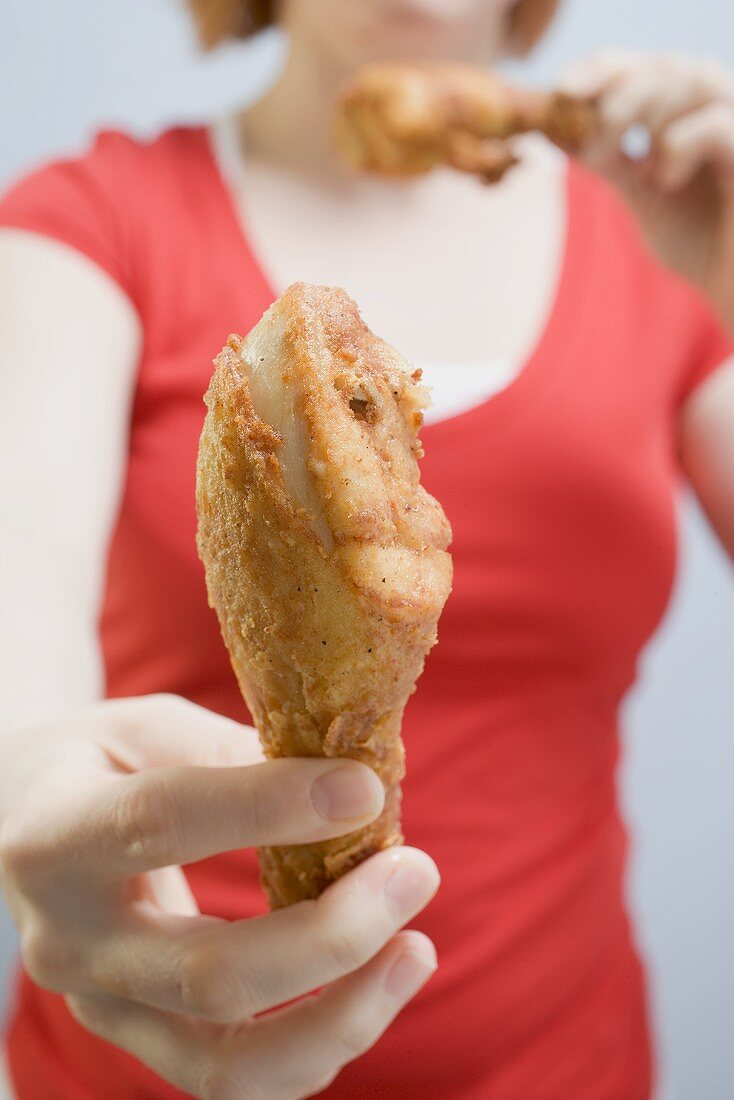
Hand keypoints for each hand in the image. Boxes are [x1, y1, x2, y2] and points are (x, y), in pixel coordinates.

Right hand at [0, 695, 438, 1098]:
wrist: (22, 828)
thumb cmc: (97, 761)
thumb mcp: (146, 725)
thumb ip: (224, 748)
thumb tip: (340, 781)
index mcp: (60, 834)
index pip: (162, 823)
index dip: (268, 808)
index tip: (364, 791)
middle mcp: (71, 940)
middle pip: (210, 975)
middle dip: (333, 934)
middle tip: (415, 871)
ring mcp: (103, 1006)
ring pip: (227, 1062)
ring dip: (342, 1016)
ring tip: (415, 950)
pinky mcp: (140, 1038)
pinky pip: (236, 1081)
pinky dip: (318, 1046)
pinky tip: (373, 987)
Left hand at [559, 51, 733, 324]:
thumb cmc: (699, 242)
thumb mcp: (642, 195)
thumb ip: (608, 160)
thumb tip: (554, 127)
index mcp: (691, 112)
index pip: (643, 68)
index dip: (601, 70)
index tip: (562, 88)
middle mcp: (720, 106)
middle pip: (666, 65)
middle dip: (616, 95)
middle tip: (592, 133)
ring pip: (692, 79)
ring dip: (643, 115)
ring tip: (631, 163)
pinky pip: (715, 123)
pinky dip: (678, 146)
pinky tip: (667, 181)